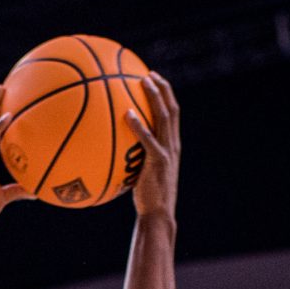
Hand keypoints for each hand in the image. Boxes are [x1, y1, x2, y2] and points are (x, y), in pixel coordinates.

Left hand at [121, 71, 180, 220]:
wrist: (158, 214)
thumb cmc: (147, 197)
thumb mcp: (143, 172)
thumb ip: (136, 157)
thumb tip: (116, 146)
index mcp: (172, 146)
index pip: (173, 114)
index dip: (166, 95)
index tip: (154, 79)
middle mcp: (173, 145)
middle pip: (172, 109)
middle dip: (163, 88)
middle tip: (149, 73)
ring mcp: (167, 152)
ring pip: (165, 117)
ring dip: (155, 97)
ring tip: (143, 81)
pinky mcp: (158, 162)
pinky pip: (148, 139)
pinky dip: (139, 125)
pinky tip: (128, 114)